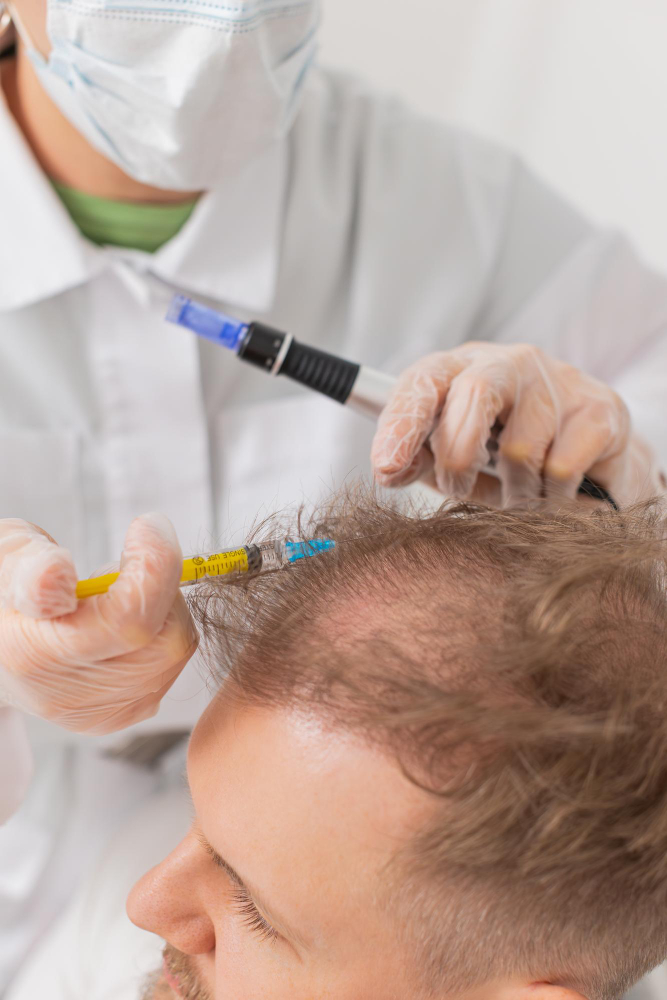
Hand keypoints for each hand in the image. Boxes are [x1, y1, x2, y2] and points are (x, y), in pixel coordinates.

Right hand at [0, 514, 197, 734]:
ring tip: (116, 596)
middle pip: (165, 636)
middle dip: (160, 584)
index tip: (146, 526)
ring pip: (175, 649)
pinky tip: (122, 625)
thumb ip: (31, 564)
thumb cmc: (7, 590)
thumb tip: (57, 576)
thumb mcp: (5, 558)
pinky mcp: (118, 716)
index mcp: (33, 652)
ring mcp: (96, 711)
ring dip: (162, 608)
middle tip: (125, 563)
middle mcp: (67, 693)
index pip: (128, 618)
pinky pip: (170, 666)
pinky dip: (160, 633)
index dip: (154, 565)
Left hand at [371, 343, 663, 505]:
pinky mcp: (599, 410)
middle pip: (474, 394)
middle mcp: (508, 362)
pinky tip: (556, 489)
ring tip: (520, 490)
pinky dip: (551, 497)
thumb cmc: (506, 459)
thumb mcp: (454, 458)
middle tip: (459, 488)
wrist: (593, 463)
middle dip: (458, 458)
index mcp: (461, 368)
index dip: (403, 422)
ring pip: (520, 449)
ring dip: (513, 491)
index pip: (424, 380)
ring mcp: (558, 380)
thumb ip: (420, 460)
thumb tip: (390, 469)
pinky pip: (560, 469)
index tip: (388, 468)